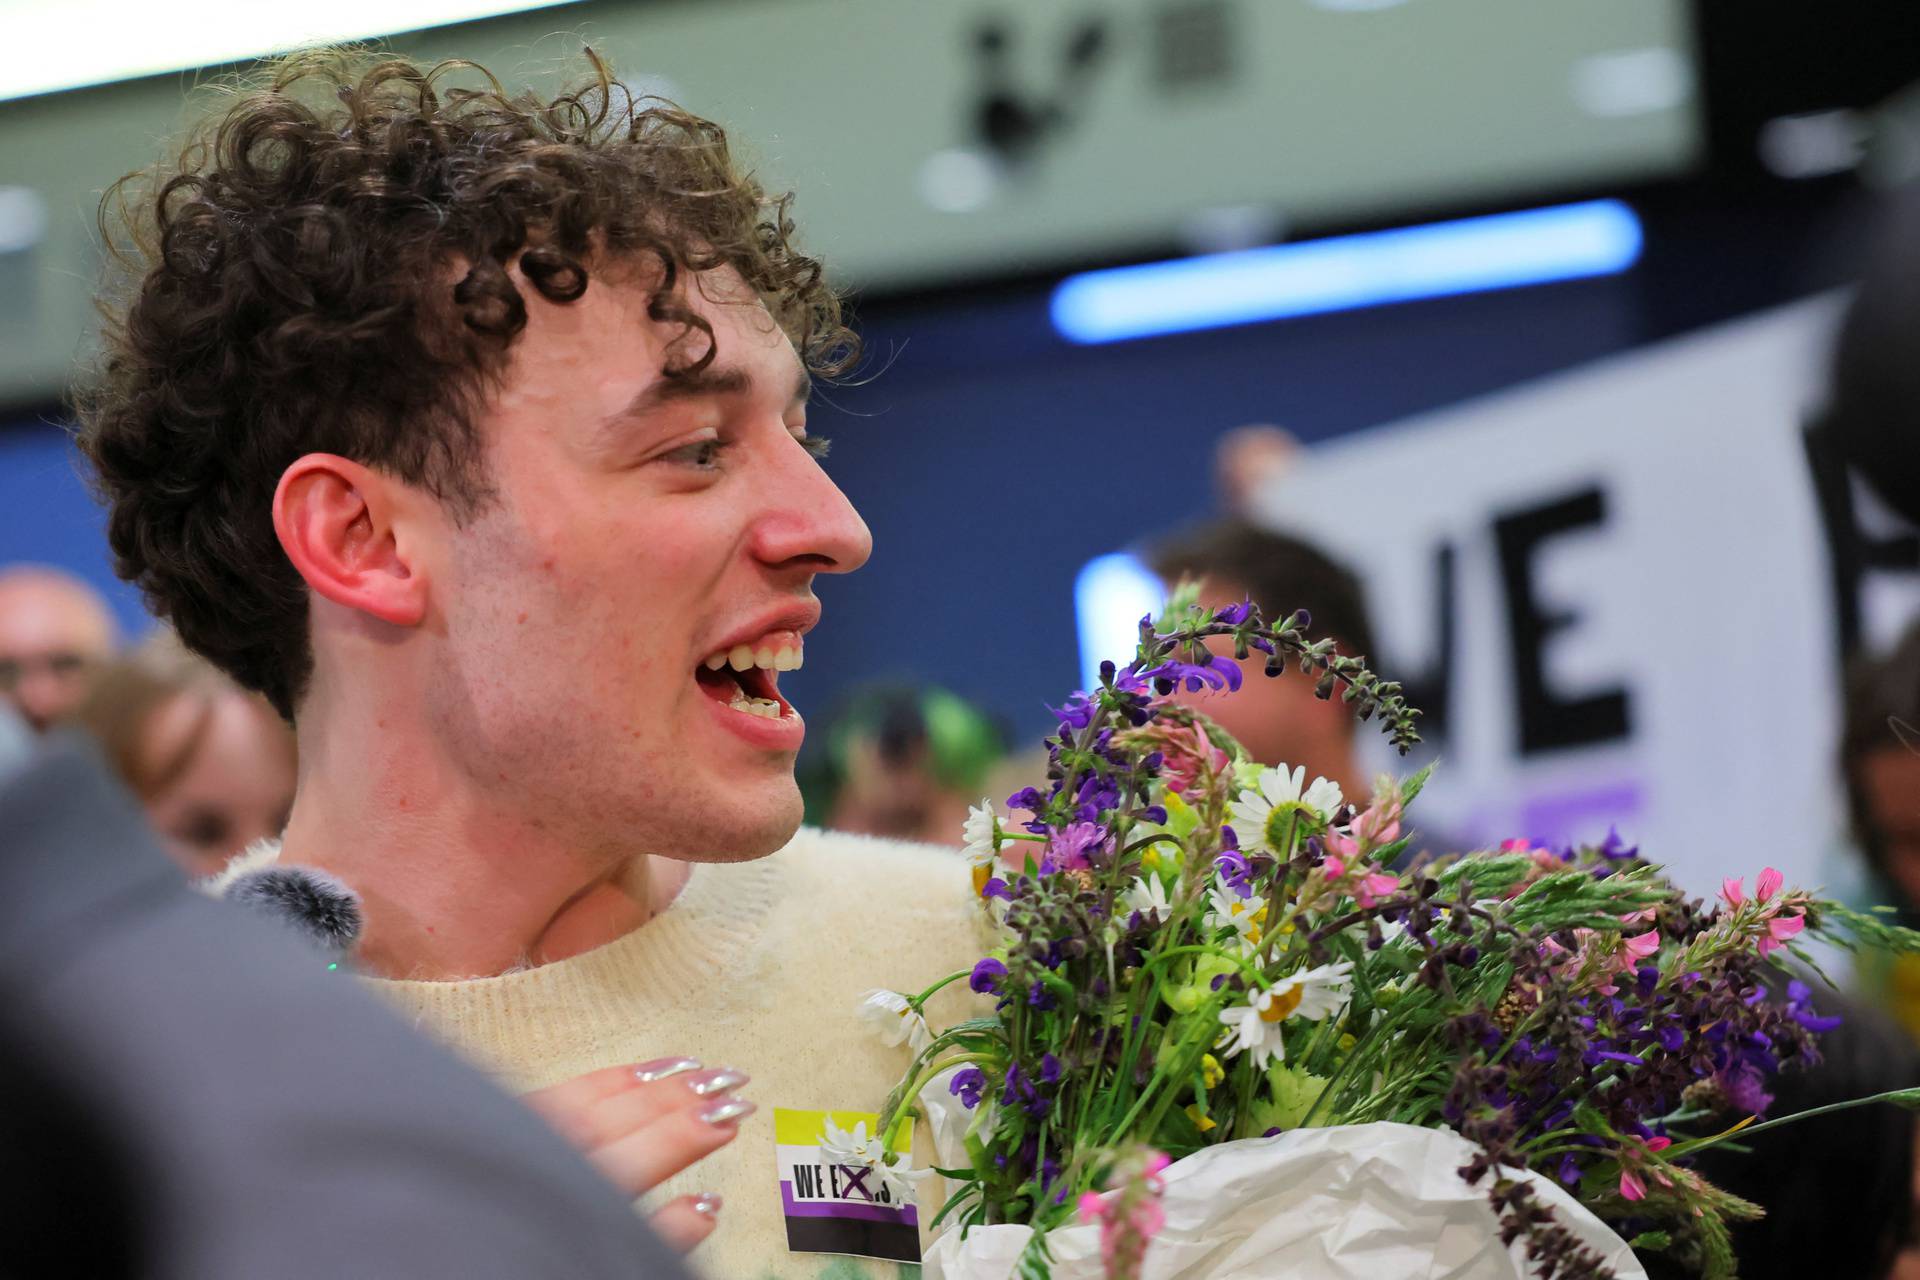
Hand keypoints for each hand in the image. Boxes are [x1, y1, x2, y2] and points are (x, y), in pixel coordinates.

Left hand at [521, 1057, 753, 1252]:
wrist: (439, 1245)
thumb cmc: (519, 1254)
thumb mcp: (592, 1263)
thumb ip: (661, 1236)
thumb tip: (706, 1207)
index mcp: (585, 1190)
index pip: (653, 1149)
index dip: (697, 1128)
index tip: (735, 1113)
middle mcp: (555, 1156)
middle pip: (632, 1115)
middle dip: (686, 1096)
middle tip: (731, 1080)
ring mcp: (526, 1134)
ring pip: (600, 1098)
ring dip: (652, 1079)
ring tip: (693, 1066)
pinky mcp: (507, 1125)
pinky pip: (567, 1091)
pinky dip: (607, 1079)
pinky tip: (632, 1072)